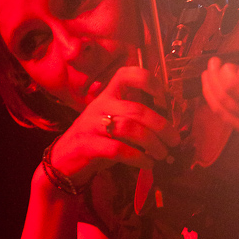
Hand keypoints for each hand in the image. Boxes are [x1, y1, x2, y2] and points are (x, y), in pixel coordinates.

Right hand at [50, 66, 179, 185]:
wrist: (64, 160)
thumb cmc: (97, 139)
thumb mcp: (114, 121)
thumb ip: (136, 118)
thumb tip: (169, 125)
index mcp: (108, 95)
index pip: (127, 75)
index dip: (149, 82)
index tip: (164, 101)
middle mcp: (100, 106)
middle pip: (136, 109)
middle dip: (161, 126)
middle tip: (174, 140)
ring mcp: (92, 125)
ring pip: (129, 128)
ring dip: (152, 143)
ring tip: (162, 154)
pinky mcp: (88, 146)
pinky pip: (118, 149)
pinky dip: (138, 158)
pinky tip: (148, 163)